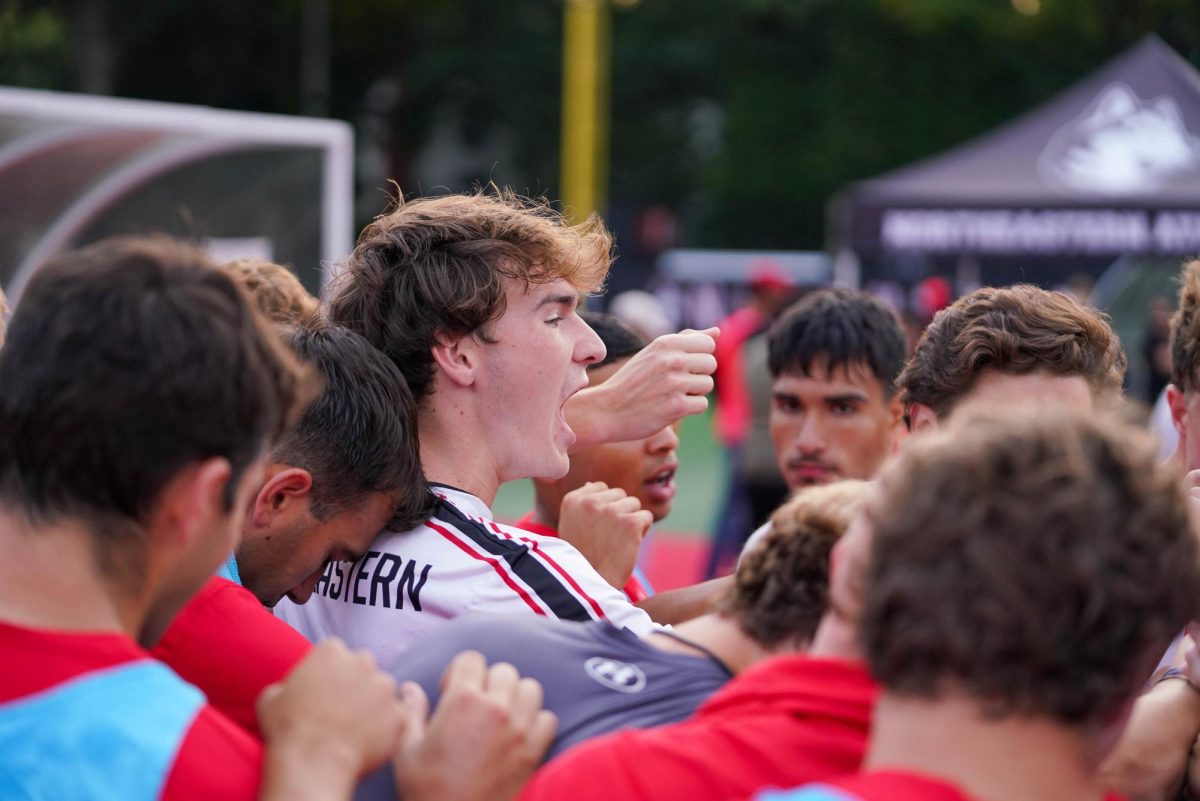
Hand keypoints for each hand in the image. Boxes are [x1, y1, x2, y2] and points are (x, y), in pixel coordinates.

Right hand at [258, 639, 403, 799]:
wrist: (312, 763)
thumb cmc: (287, 730)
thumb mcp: (270, 698)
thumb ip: (287, 683)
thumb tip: (289, 688)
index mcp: (332, 651)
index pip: (336, 654)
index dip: (329, 673)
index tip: (323, 692)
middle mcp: (363, 662)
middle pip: (363, 668)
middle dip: (354, 684)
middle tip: (340, 710)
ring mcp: (385, 687)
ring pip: (382, 691)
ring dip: (374, 704)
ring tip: (354, 729)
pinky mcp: (399, 713)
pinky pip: (397, 717)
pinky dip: (388, 728)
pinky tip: (370, 741)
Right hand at [394, 651, 556, 800]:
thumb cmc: (426, 790)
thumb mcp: (406, 750)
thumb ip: (411, 712)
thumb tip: (409, 688)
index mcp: (462, 701)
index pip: (472, 659)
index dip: (459, 672)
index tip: (451, 693)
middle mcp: (495, 708)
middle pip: (503, 671)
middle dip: (488, 683)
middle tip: (475, 707)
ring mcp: (519, 728)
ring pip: (530, 689)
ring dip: (516, 697)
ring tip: (500, 716)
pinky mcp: (535, 750)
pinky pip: (547, 719)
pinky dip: (536, 722)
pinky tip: (518, 735)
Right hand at [557, 482, 651, 589]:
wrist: (591, 586)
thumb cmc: (582, 559)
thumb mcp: (572, 526)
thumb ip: (583, 504)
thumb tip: (591, 483)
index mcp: (573, 499)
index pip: (601, 488)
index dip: (604, 508)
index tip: (596, 530)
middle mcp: (590, 501)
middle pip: (620, 495)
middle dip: (619, 513)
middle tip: (608, 538)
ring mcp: (611, 511)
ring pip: (634, 504)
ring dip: (631, 522)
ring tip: (617, 542)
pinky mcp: (630, 522)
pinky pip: (647, 516)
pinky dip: (642, 532)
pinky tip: (628, 546)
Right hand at [566, 327, 717, 447]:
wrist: (607, 410)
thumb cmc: (632, 381)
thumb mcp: (654, 353)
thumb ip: (686, 340)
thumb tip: (717, 332)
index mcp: (666, 343)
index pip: (708, 344)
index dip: (699, 357)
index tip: (682, 366)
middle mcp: (672, 360)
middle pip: (711, 364)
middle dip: (698, 375)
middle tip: (675, 383)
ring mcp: (675, 383)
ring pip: (707, 385)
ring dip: (694, 392)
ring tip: (671, 394)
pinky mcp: (677, 407)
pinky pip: (701, 404)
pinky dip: (690, 408)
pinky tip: (671, 407)